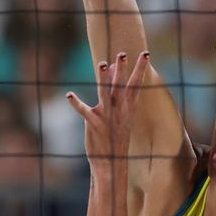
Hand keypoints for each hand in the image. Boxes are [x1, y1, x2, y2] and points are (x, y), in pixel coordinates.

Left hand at [66, 51, 149, 177]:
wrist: (112, 162)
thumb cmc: (114, 134)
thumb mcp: (119, 112)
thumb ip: (115, 89)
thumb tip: (112, 67)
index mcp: (127, 106)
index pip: (136, 84)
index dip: (140, 68)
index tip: (145, 53)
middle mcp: (119, 109)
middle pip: (122, 86)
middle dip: (122, 70)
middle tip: (122, 54)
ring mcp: (107, 117)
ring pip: (105, 94)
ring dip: (104, 79)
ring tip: (102, 64)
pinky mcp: (94, 124)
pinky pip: (85, 112)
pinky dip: (76, 103)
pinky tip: (69, 96)